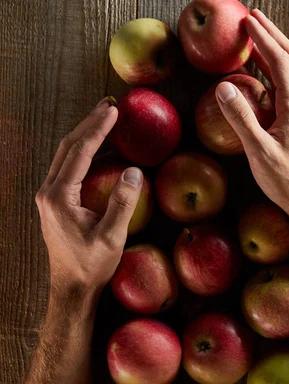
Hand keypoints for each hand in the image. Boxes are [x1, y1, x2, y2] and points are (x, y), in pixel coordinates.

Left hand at [35, 99, 141, 300]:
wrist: (71, 287)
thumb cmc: (91, 265)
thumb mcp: (111, 237)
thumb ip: (122, 204)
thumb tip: (134, 171)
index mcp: (58, 197)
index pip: (80, 152)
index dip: (98, 129)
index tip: (114, 111)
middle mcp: (48, 192)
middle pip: (68, 147)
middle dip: (89, 123)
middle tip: (109, 105)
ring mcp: (49, 196)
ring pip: (66, 155)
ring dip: (86, 134)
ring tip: (105, 118)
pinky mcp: (56, 201)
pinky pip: (69, 167)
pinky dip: (85, 151)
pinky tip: (101, 148)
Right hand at [215, 9, 288, 217]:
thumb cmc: (287, 179)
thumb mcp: (259, 151)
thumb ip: (241, 119)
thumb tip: (222, 87)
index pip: (279, 61)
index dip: (264, 38)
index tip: (248, 20)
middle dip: (272, 34)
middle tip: (253, 16)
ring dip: (276, 48)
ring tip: (257, 35)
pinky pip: (288, 84)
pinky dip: (275, 68)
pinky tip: (261, 71)